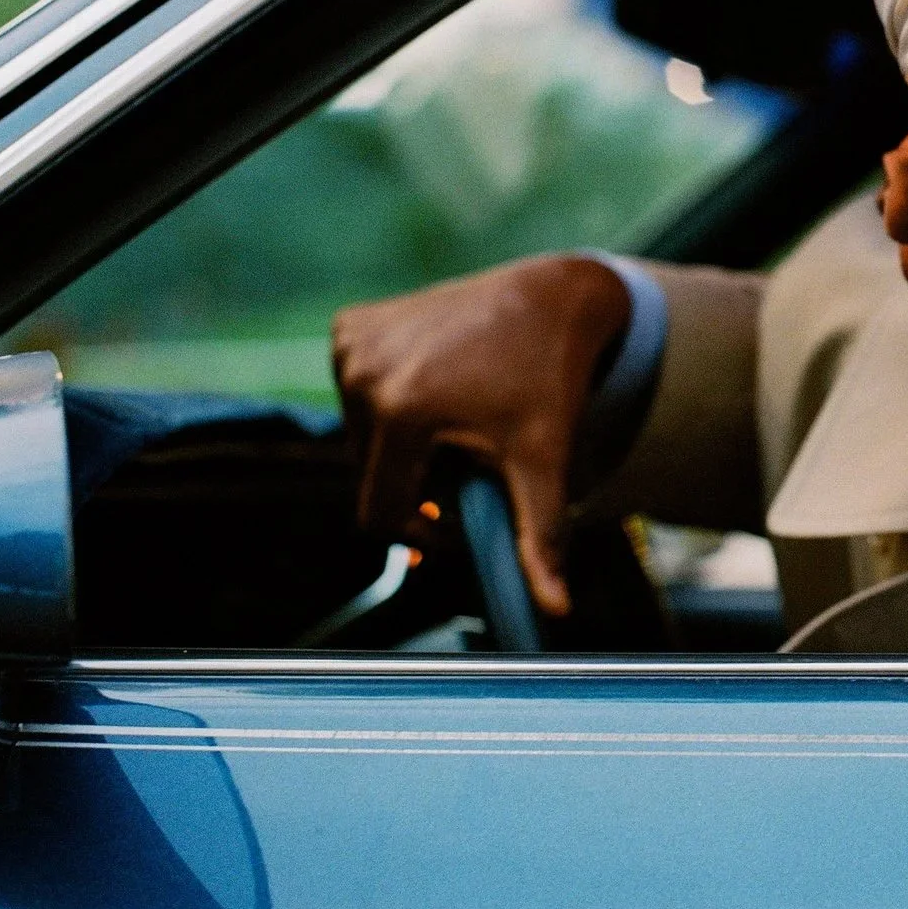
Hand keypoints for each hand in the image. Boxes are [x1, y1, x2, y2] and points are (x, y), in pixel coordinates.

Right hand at [330, 256, 630, 618]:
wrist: (556, 297)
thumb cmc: (552, 380)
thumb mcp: (546, 459)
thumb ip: (541, 536)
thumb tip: (556, 610)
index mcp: (398, 409)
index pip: (379, 511)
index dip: (422, 529)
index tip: (462, 515)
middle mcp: (361, 371)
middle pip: (371, 475)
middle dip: (419, 483)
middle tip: (474, 457)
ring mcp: (351, 343)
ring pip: (363, 439)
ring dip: (405, 446)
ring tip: (462, 416)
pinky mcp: (351, 325)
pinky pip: (360, 394)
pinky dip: (391, 403)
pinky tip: (439, 381)